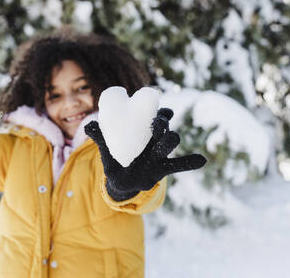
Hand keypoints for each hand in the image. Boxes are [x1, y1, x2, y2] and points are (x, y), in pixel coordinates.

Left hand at [84, 108, 206, 200]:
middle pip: (163, 127)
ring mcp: (160, 153)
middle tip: (157, 124)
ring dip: (170, 140)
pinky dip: (190, 162)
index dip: (161, 112)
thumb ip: (99, 136)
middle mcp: (154, 138)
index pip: (156, 116)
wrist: (122, 179)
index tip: (163, 111)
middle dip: (162, 124)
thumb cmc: (117, 156)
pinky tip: (202, 160)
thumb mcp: (107, 146)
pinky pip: (179, 165)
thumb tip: (88, 126)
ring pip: (170, 143)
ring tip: (170, 139)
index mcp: (143, 128)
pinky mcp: (163, 168)